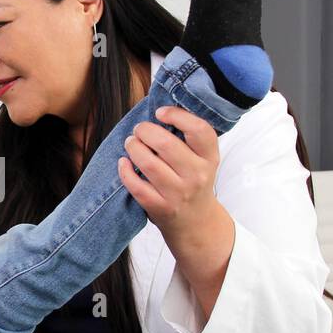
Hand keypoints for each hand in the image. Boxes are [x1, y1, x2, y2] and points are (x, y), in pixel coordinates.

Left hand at [117, 105, 221, 238]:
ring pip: (148, 164)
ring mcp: (178, 194)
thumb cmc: (194, 182)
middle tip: (139, 130)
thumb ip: (189, 138)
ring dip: (133, 147)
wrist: (196, 221)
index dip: (177, 115)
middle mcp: (197, 175)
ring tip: (130, 143)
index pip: (199, 130)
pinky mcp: (160, 208)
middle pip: (166, 144)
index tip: (160, 113)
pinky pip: (136, 186)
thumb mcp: (203, 160)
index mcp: (209, 158)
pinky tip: (123, 163)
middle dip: (145, 131)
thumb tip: (159, 110)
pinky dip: (125, 171)